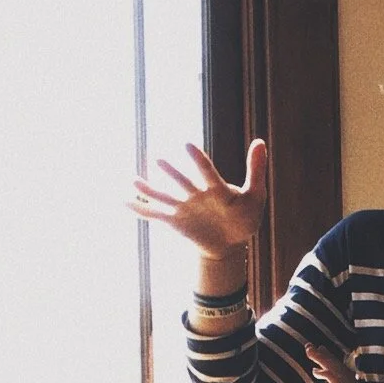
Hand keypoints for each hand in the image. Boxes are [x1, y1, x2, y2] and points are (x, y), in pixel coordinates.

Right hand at [129, 140, 267, 258]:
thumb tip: (260, 141)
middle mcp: (196, 194)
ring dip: (150, 190)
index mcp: (216, 188)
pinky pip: (155, 214)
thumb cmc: (244, 217)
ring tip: (134, 181)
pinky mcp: (175, 220)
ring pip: (165, 196)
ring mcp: (183, 206)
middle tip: (158, 159)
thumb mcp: (255, 196)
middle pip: (183, 183)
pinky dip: (140, 209)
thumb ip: (256, 171)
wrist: (230, 241)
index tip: (188, 145)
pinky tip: (123, 200)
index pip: (208, 174)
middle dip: (172, 173)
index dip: (199, 162)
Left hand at [306, 344, 383, 382]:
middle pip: (341, 371)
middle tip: (318, 349)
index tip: (322, 368)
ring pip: (336, 368)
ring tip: (309, 348)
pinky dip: (323, 362)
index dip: (334, 374)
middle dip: (328, 360)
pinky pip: (332, 372)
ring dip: (322, 357)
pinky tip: (312, 356)